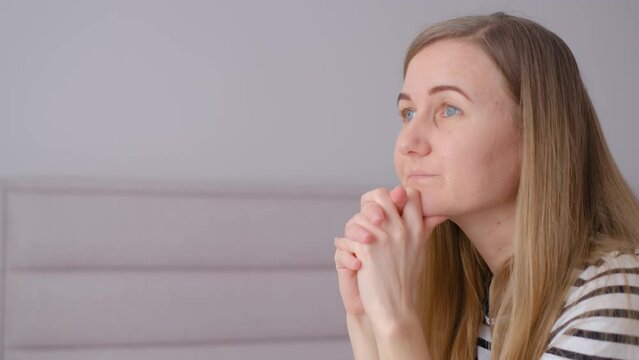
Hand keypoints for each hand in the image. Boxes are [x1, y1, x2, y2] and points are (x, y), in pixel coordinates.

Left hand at [335, 186, 446, 330]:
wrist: (396, 309)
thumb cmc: (405, 280)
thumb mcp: (420, 250)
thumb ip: (425, 227)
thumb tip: (439, 212)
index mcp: (417, 228)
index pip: (409, 193)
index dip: (395, 197)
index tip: (389, 212)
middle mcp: (402, 229)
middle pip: (380, 195)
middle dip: (368, 206)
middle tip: (368, 224)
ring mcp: (384, 238)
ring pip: (358, 215)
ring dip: (352, 230)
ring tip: (357, 245)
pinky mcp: (367, 249)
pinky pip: (347, 235)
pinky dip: (345, 246)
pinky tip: (353, 259)